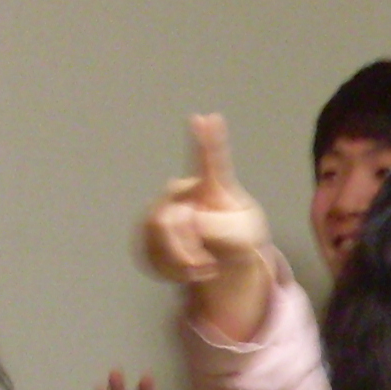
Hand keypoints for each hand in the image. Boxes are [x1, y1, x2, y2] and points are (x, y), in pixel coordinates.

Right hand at [141, 114, 272, 340]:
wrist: (224, 259)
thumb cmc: (238, 238)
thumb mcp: (242, 236)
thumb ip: (217, 226)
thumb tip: (184, 220)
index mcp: (214, 185)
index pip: (211, 160)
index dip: (208, 140)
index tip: (205, 118)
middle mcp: (182, 190)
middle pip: (169, 219)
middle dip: (187, 248)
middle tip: (208, 264)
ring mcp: (161, 210)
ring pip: (157, 238)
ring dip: (183, 262)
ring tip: (204, 266)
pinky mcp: (148, 234)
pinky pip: (151, 256)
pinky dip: (173, 271)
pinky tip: (189, 270)